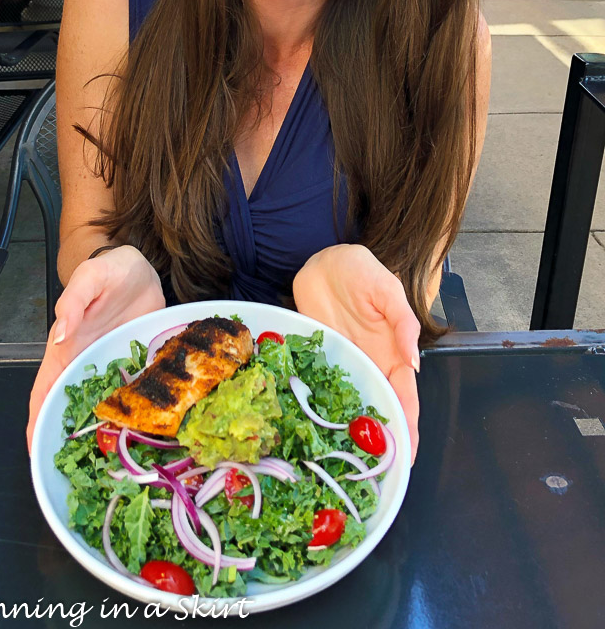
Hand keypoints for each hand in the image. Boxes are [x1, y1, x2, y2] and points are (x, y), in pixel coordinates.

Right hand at [27, 245, 164, 450]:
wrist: (138, 267)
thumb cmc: (109, 270)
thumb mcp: (90, 277)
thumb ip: (73, 302)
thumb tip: (61, 334)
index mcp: (66, 345)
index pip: (45, 387)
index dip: (38, 417)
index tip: (36, 448)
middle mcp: (85, 359)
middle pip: (69, 403)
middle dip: (65, 434)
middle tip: (73, 469)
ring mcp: (109, 363)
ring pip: (98, 402)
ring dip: (97, 428)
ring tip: (102, 460)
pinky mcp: (131, 362)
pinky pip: (126, 391)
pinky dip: (126, 411)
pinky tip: (134, 431)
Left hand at [293, 244, 420, 461]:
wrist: (323, 259)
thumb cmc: (360, 270)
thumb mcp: (387, 290)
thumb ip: (402, 323)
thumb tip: (415, 361)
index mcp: (393, 351)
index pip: (405, 395)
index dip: (409, 424)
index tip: (409, 454)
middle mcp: (370, 362)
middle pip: (380, 407)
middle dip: (384, 440)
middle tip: (383, 474)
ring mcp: (344, 362)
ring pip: (352, 403)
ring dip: (353, 431)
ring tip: (352, 464)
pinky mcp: (320, 358)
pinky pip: (322, 387)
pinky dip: (322, 409)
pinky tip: (318, 432)